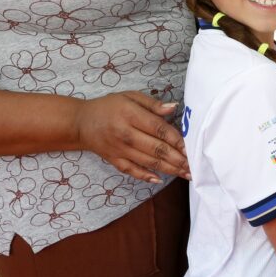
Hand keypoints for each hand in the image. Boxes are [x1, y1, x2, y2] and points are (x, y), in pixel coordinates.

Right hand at [75, 92, 189, 182]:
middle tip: (194, 166)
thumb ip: (152, 104)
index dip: (176, 139)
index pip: (158, 129)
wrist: (81, 122)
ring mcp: (119, 149)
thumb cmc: (109, 106)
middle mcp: (125, 134)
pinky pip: (131, 170)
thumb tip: (174, 108)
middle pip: (156, 148)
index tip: (190, 148)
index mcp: (130, 115)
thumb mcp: (130, 96)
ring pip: (147, 162)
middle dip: (177, 159)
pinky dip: (145, 176)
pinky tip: (160, 179)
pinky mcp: (114, 160)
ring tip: (185, 174)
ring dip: (169, 169)